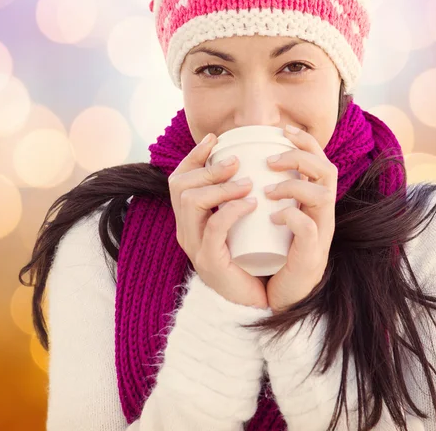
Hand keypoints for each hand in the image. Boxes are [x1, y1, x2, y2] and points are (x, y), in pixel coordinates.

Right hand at [168, 133, 268, 309]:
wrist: (256, 297)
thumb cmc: (251, 254)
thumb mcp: (239, 220)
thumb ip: (236, 196)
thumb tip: (247, 160)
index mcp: (189, 218)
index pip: (179, 179)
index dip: (194, 156)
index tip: (215, 139)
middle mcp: (185, 230)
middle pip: (180, 186)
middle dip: (208, 167)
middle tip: (237, 162)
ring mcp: (194, 246)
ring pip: (192, 201)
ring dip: (221, 186)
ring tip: (248, 183)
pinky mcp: (210, 262)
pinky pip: (214, 227)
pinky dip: (231, 210)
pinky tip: (251, 203)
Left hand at [262, 125, 337, 313]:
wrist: (280, 294)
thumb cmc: (272, 251)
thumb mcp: (271, 215)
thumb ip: (265, 192)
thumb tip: (241, 163)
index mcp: (313, 201)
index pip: (320, 161)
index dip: (306, 141)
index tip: (282, 129)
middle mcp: (322, 215)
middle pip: (327, 172)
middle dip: (300, 157)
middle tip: (270, 160)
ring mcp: (321, 235)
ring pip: (323, 197)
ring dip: (293, 186)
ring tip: (267, 189)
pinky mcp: (311, 257)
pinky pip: (308, 229)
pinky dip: (291, 217)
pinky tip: (273, 216)